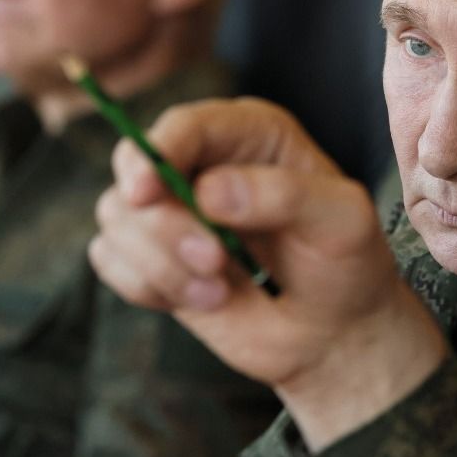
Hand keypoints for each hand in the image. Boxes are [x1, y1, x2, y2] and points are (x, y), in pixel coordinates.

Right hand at [89, 98, 445, 449]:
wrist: (336, 330)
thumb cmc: (347, 264)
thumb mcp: (342, 221)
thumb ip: (286, 195)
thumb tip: (208, 191)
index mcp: (251, 134)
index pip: (186, 125)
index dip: (157, 152)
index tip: (147, 192)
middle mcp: (204, 161)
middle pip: (136, 169)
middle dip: (164, 225)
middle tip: (216, 264)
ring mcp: (173, 208)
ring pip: (117, 217)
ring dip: (161, 264)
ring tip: (220, 292)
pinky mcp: (153, 254)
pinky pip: (110, 258)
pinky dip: (146, 286)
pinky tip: (201, 300)